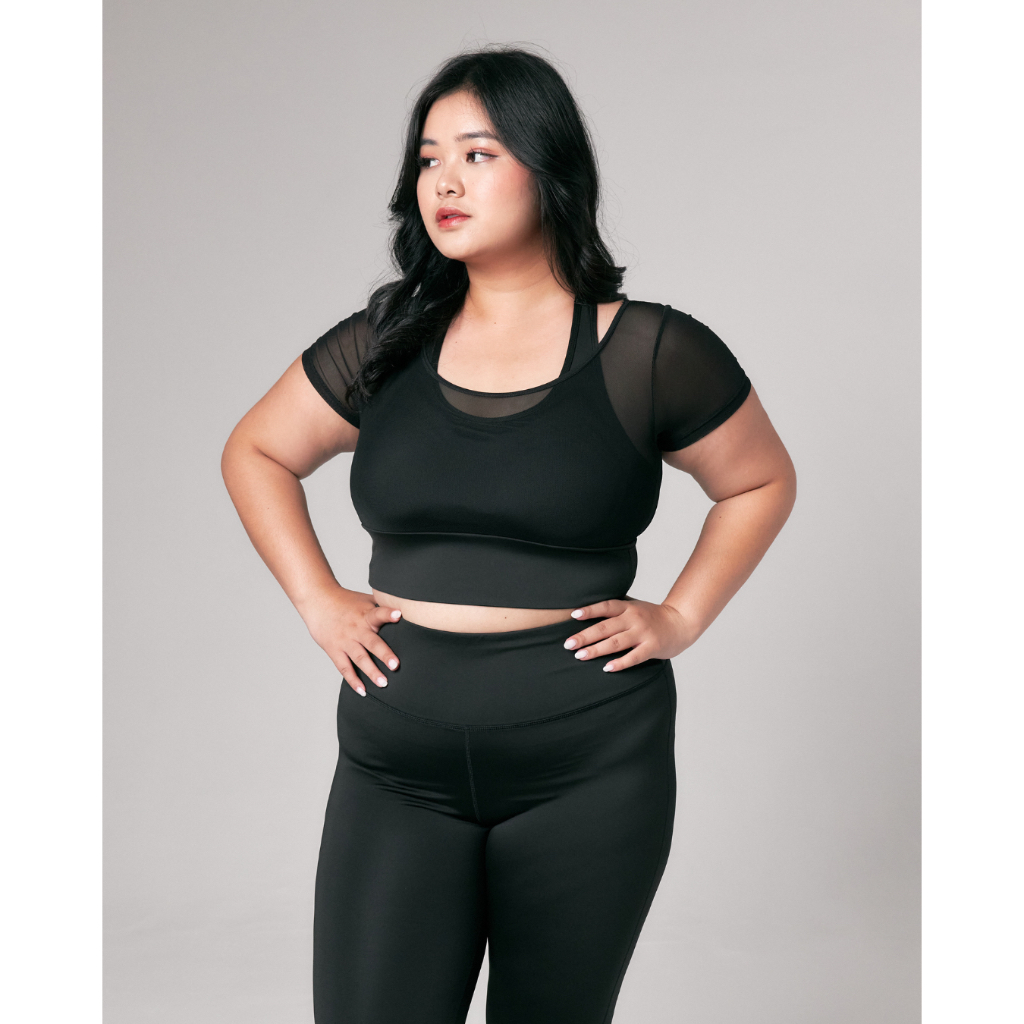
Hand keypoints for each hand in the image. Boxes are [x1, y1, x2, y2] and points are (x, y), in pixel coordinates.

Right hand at [303, 587, 402, 695]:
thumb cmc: (346, 601)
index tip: (399, 614)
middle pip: (372, 642)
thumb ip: (383, 606)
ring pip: (359, 658)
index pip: (379, 613)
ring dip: (372, 672)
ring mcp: (345, 640)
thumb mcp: (365, 599)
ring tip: (384, 684)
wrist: (317, 600)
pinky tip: (363, 691)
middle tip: (396, 666)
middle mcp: (357, 628)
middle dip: (384, 654)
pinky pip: (344, 667)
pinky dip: (353, 680)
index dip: (388, 614)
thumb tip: (407, 608)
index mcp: (366, 614)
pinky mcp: (334, 649)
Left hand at [562, 598, 697, 671]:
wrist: (681, 623)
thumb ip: (616, 612)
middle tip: (568, 644)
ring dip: (596, 650)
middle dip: (585, 636)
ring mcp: (643, 633)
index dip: (589, 610)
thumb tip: (587, 618)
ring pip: (616, 642)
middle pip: (605, 627)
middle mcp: (634, 619)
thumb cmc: (653, 617)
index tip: (573, 615)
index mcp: (628, 608)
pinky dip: (620, 663)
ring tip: (580, 656)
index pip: (606, 607)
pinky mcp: (652, 647)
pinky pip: (633, 657)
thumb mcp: (635, 608)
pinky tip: (607, 668)